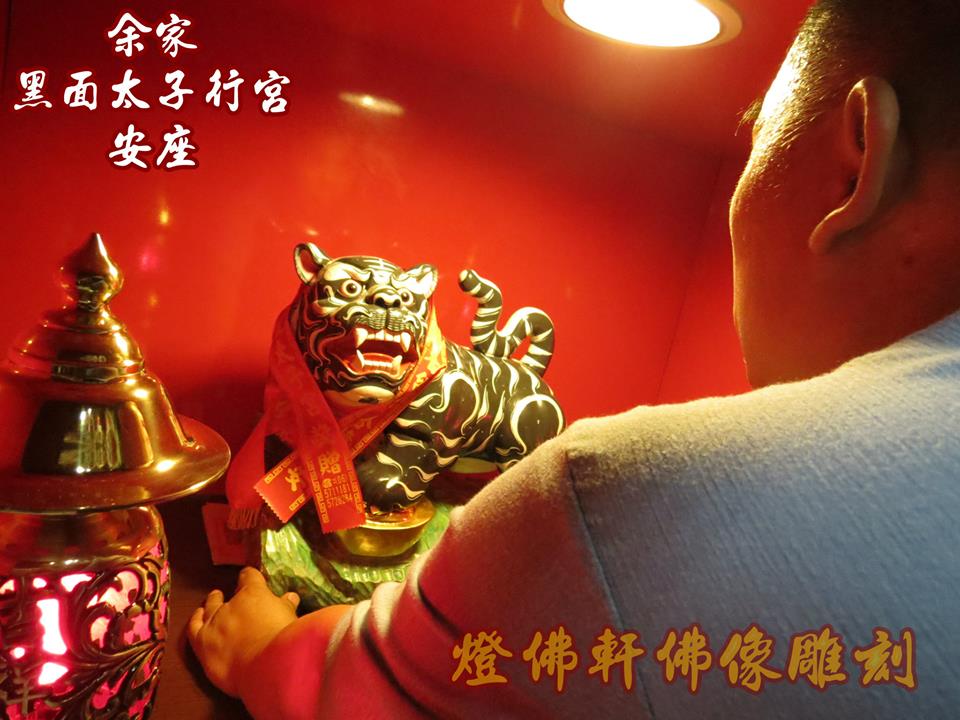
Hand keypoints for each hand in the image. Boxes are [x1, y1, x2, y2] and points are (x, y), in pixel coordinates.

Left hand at [188, 566, 300, 696]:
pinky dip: (196, 621)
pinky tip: (198, 618)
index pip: (249, 577)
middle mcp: (231, 605)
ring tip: (211, 602)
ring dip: (210, 605)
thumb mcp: (290, 618)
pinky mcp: (202, 643)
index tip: (253, 579)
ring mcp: (214, 623)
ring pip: (208, 609)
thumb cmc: (283, 639)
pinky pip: (194, 627)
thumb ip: (286, 606)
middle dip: (229, 595)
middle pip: (227, 595)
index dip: (251, 577)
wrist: (266, 666)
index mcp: (253, 593)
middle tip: (228, 595)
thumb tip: (290, 597)